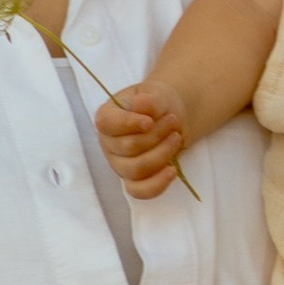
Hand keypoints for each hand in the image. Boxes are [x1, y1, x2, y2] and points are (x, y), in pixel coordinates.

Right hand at [97, 80, 187, 199]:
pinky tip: (172, 171)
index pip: (106, 124)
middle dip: (155, 135)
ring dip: (161, 155)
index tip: (150, 121)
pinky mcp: (133, 180)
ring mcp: (119, 164)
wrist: (170, 117)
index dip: (128, 124)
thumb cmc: (157, 104)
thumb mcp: (157, 94)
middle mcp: (109, 143)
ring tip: (176, 138)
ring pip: (135, 170)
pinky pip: (139, 191)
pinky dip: (156, 184)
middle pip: (127, 148)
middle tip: (173, 120)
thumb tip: (141, 103)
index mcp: (107, 118)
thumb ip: (150, 99)